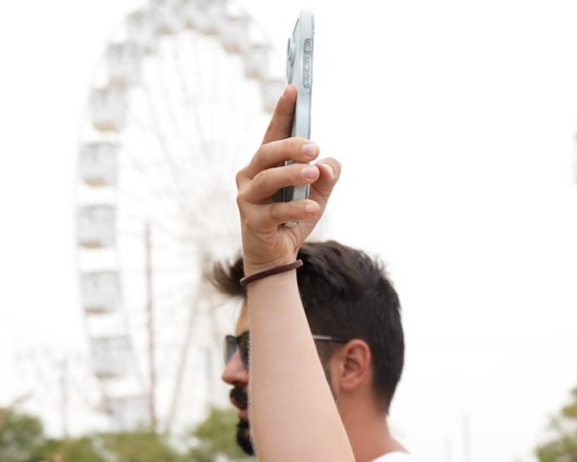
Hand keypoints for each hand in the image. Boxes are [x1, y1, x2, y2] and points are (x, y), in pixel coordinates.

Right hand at [234, 85, 340, 273]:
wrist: (276, 258)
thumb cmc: (293, 220)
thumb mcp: (317, 195)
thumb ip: (326, 176)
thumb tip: (329, 164)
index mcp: (265, 164)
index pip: (273, 133)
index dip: (282, 112)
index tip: (293, 89)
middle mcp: (250, 176)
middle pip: (267, 152)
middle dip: (291, 147)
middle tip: (315, 148)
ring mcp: (247, 198)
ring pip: (268, 179)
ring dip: (293, 174)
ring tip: (314, 174)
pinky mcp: (252, 221)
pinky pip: (274, 210)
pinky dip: (296, 208)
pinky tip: (314, 208)